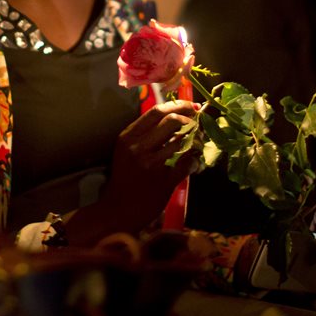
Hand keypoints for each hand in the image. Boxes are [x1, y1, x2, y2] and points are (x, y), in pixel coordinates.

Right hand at [100, 100, 199, 226]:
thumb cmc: (124, 178)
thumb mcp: (126, 150)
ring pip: (183, 142)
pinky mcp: (164, 181)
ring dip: (195, 140)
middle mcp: (138, 148)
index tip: (190, 106)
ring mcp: (152, 165)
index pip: (156, 111)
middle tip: (197, 123)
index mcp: (128, 137)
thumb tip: (174, 115)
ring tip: (196, 143)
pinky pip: (187, 164)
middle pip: (172, 121)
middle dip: (189, 120)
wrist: (118, 210)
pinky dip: (194, 161)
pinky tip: (192, 162)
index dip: (177, 105)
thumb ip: (144, 134)